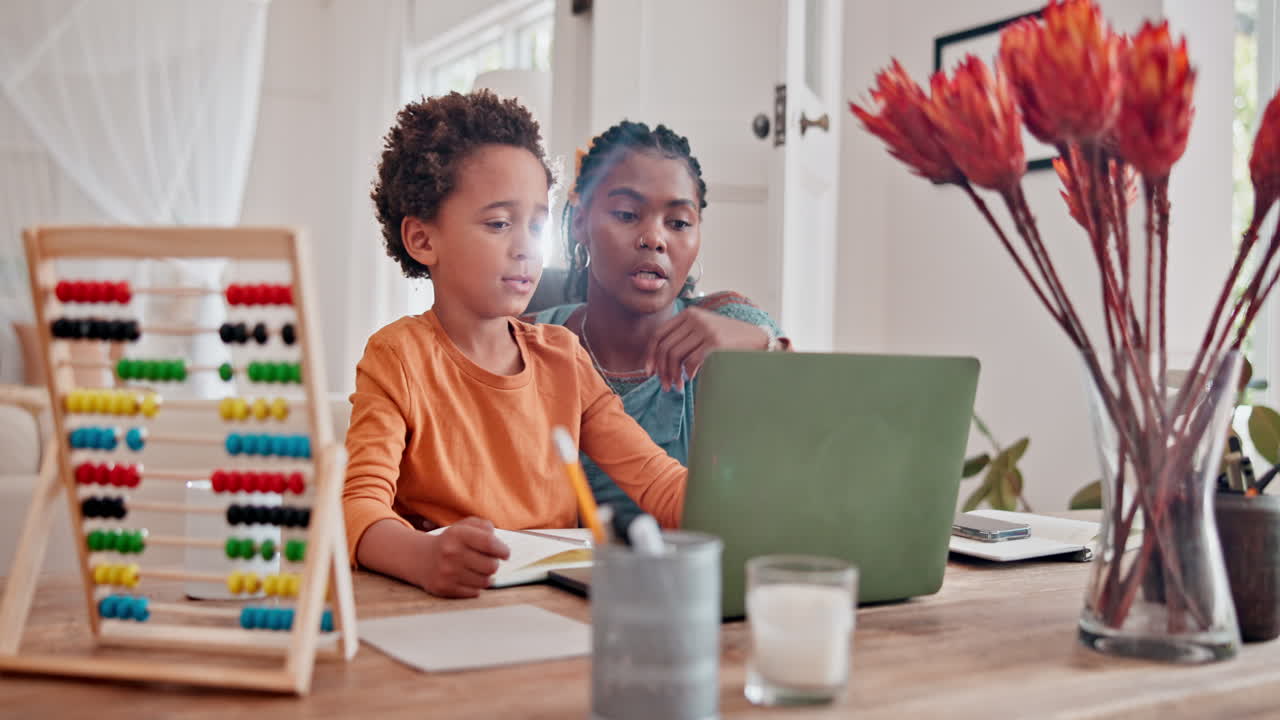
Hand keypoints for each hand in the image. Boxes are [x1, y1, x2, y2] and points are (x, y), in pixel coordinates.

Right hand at [418, 517, 509, 597]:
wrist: (422, 558)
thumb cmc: (451, 542)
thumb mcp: (464, 526)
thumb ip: (484, 527)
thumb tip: (498, 542)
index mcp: (458, 534)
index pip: (489, 543)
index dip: (502, 550)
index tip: (505, 553)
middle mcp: (451, 553)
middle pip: (491, 566)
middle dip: (493, 564)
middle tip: (487, 561)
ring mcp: (447, 572)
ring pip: (485, 581)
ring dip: (486, 576)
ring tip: (478, 570)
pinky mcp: (445, 588)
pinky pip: (475, 592)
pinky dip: (476, 586)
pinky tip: (469, 578)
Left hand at [645, 308, 769, 390]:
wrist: (757, 339)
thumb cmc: (727, 340)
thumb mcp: (703, 330)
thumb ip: (683, 338)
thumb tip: (657, 362)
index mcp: (688, 314)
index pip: (659, 334)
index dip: (650, 355)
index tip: (648, 372)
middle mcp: (695, 318)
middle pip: (665, 347)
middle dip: (661, 370)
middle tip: (664, 385)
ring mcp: (705, 329)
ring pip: (675, 356)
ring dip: (673, 375)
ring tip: (677, 386)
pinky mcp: (715, 342)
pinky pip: (691, 362)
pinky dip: (688, 374)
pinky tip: (691, 379)